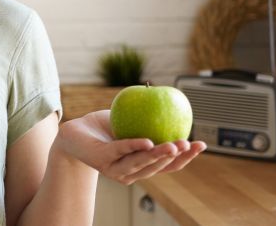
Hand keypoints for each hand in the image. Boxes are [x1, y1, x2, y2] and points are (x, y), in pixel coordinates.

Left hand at [55, 110, 206, 184]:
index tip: (200, 144)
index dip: (186, 157)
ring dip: (158, 155)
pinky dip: (134, 146)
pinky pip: (120, 151)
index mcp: (141, 165)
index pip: (168, 165)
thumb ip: (150, 118)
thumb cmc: (105, 129)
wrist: (74, 134)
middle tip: (187, 144)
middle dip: (175, 158)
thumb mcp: (131, 122)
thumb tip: (174, 102)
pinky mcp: (101, 159)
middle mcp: (130, 172)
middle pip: (158, 168)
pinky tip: (147, 142)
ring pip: (140, 163)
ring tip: (172, 145)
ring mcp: (115, 169)